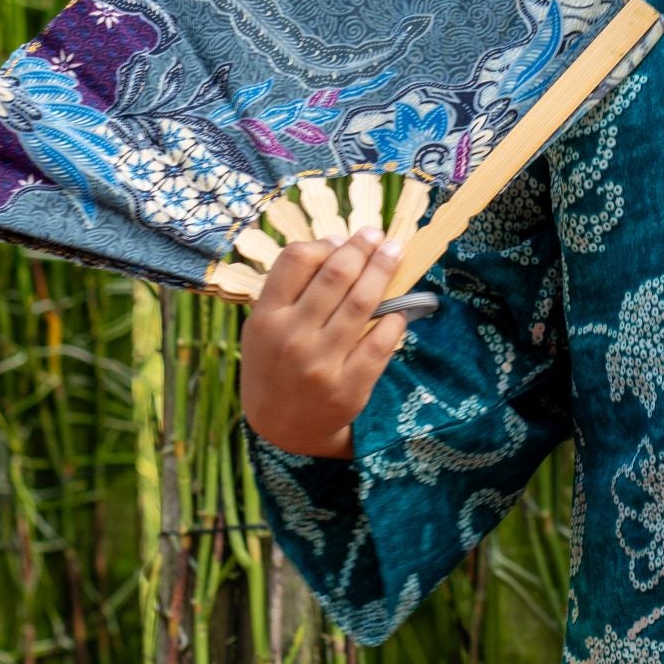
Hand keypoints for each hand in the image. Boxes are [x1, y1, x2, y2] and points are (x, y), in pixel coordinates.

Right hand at [238, 230, 409, 456]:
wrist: (281, 427)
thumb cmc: (275, 363)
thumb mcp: (264, 326)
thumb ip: (290, 288)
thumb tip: (338, 243)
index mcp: (266, 318)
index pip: (297, 260)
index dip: (325, 243)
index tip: (345, 238)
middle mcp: (291, 338)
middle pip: (336, 275)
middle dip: (363, 248)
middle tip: (379, 236)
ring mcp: (321, 364)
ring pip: (362, 302)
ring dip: (383, 271)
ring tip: (394, 254)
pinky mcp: (349, 387)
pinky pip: (381, 342)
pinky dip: (395, 319)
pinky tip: (400, 309)